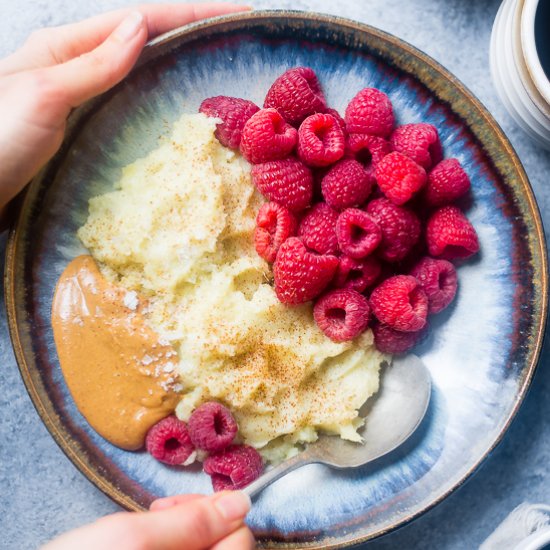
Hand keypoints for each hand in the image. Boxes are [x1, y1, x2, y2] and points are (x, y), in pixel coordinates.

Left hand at [0, 2, 248, 214]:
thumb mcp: (44, 95)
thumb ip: (92, 64)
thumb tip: (140, 27)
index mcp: (65, 48)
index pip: (137, 20)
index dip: (187, 14)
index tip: (231, 13)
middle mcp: (75, 67)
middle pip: (142, 39)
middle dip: (188, 32)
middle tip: (232, 37)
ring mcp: (81, 97)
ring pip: (138, 69)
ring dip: (176, 62)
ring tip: (213, 64)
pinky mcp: (84, 126)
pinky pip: (129, 101)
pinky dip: (157, 95)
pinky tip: (172, 104)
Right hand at [43, 491, 254, 548]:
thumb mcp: (129, 539)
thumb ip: (191, 522)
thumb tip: (242, 501)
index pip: (241, 540)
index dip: (216, 511)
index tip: (181, 503)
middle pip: (226, 548)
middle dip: (198, 520)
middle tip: (160, 511)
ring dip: (183, 532)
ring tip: (148, 526)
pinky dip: (172, 546)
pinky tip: (143, 543)